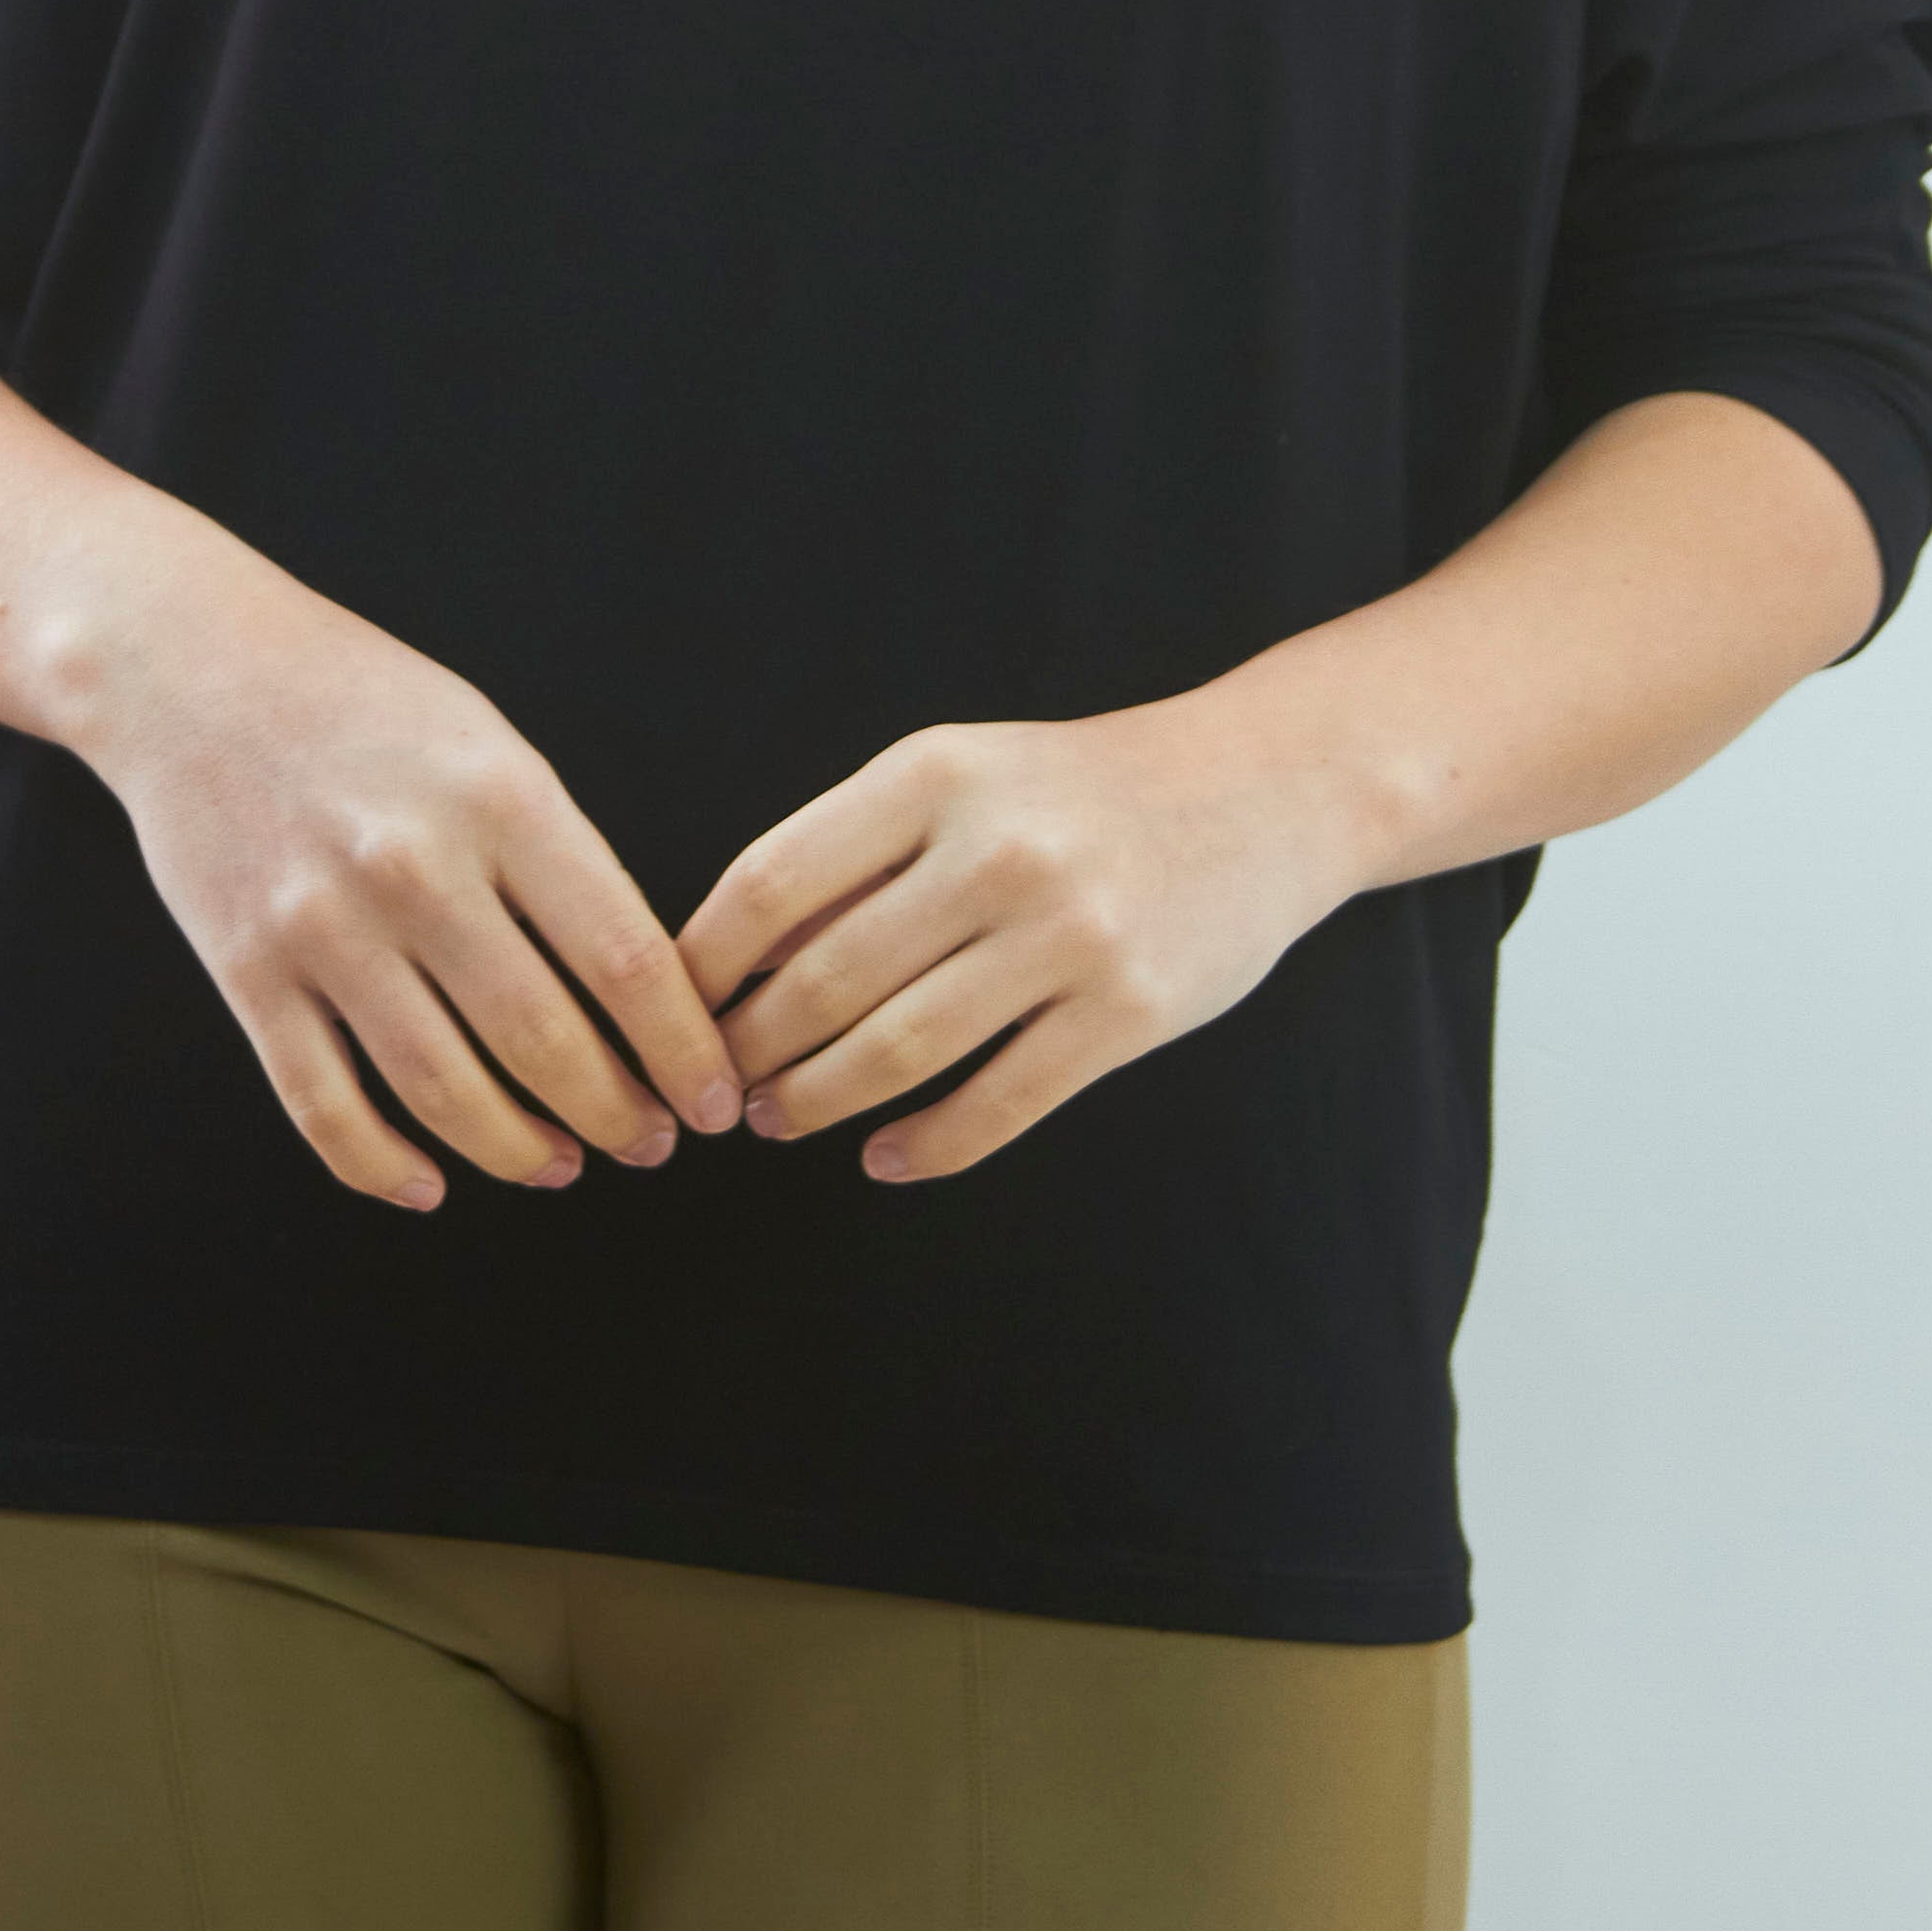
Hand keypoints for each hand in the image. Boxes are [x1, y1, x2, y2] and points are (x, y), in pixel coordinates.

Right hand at [85, 550, 745, 1211]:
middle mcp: (414, 867)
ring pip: (442, 1091)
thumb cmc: (361, 700)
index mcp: (498, 798)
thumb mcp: (488, 742)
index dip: (681, 1049)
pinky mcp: (246, 971)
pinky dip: (383, 1167)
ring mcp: (323, 927)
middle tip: (650, 1143)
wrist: (189, 666)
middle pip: (544, 1041)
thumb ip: (556, 854)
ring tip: (560, 1164)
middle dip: (616, 1116)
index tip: (712, 1097)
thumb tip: (632, 988)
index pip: (624, 958)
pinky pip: (324, 1106)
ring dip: (517, 1152)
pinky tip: (429, 1183)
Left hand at [674, 689, 1357, 1185]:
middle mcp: (997, 851)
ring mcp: (1067, 938)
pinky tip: (882, 1157)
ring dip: (817, 1101)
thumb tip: (729, 956)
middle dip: (751, 1049)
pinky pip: (995, 1106)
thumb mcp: (962, 773)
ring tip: (778, 1120)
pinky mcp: (1126, 1015)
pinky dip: (923, 1147)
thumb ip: (856, 851)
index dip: (704, 962)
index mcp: (936, 773)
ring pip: (898, 1052)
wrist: (1260, 790)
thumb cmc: (1077, 789)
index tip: (671, 1008)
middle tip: (718, 1087)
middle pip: (825, 980)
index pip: (773, 880)